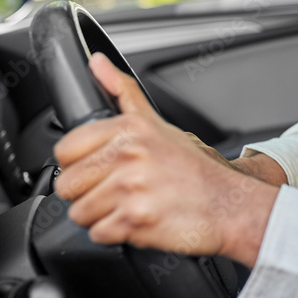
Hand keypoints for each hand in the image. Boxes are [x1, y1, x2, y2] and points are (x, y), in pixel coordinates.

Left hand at [53, 53, 278, 267]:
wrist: (231, 205)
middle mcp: (129, 155)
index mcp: (130, 129)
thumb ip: (123, 92)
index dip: (81, 165)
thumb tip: (96, 62)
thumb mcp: (159, 124)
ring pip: (80, 213)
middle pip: (68, 185)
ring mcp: (131, 188)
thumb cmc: (196, 170)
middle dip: (89, 194)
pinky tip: (140, 222)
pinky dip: (116, 235)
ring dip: (102, 217)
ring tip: (132, 206)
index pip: (66, 151)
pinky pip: (98, 235)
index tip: (103, 170)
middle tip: (121, 192)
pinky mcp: (135, 220)